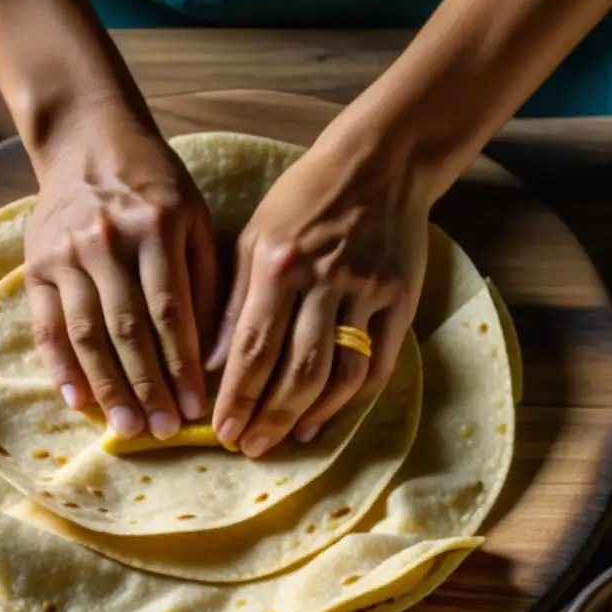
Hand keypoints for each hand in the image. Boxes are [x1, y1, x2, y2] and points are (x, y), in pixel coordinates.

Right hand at [24, 107, 214, 439]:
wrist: (88, 141)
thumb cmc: (154, 185)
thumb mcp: (193, 215)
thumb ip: (203, 278)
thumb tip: (214, 353)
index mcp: (156, 226)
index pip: (171, 311)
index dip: (183, 365)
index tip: (198, 406)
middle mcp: (107, 240)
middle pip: (128, 329)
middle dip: (149, 386)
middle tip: (164, 431)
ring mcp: (65, 253)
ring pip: (87, 333)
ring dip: (107, 387)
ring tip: (126, 427)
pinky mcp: (35, 264)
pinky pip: (46, 325)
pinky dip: (60, 366)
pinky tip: (77, 400)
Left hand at [207, 133, 428, 457]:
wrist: (380, 163)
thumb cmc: (303, 200)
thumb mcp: (254, 238)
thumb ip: (234, 302)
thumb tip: (209, 365)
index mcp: (278, 264)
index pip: (253, 347)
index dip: (237, 397)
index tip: (221, 433)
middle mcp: (324, 280)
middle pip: (297, 370)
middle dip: (270, 417)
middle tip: (251, 448)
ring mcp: (368, 291)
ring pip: (340, 374)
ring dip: (311, 415)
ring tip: (287, 439)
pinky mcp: (401, 299)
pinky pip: (378, 363)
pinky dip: (352, 398)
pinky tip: (327, 415)